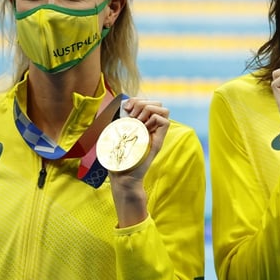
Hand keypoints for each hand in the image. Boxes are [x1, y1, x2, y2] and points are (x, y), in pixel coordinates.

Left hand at [109, 97, 170, 226]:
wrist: (123, 179)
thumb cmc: (117, 162)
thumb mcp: (114, 139)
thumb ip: (117, 125)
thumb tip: (117, 109)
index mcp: (140, 125)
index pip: (147, 103)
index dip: (137, 100)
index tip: (126, 109)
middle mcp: (150, 128)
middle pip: (157, 104)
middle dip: (143, 103)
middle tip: (132, 115)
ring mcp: (155, 135)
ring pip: (163, 110)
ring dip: (149, 109)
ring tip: (138, 120)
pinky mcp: (157, 142)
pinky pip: (165, 122)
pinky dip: (154, 118)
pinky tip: (142, 126)